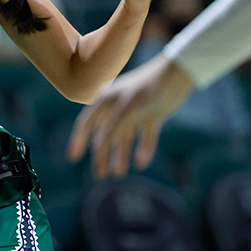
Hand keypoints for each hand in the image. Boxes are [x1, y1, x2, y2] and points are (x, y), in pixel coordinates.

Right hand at [66, 54, 193, 178]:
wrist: (177, 75)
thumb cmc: (149, 88)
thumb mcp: (128, 109)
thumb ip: (112, 128)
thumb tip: (97, 146)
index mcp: (105, 101)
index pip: (86, 124)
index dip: (78, 141)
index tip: (73, 158)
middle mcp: (117, 108)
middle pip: (105, 136)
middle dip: (102, 155)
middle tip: (100, 175)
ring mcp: (134, 113)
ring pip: (123, 138)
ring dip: (120, 155)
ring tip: (118, 174)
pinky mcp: (151, 116)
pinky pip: (144, 137)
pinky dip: (143, 150)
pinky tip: (141, 163)